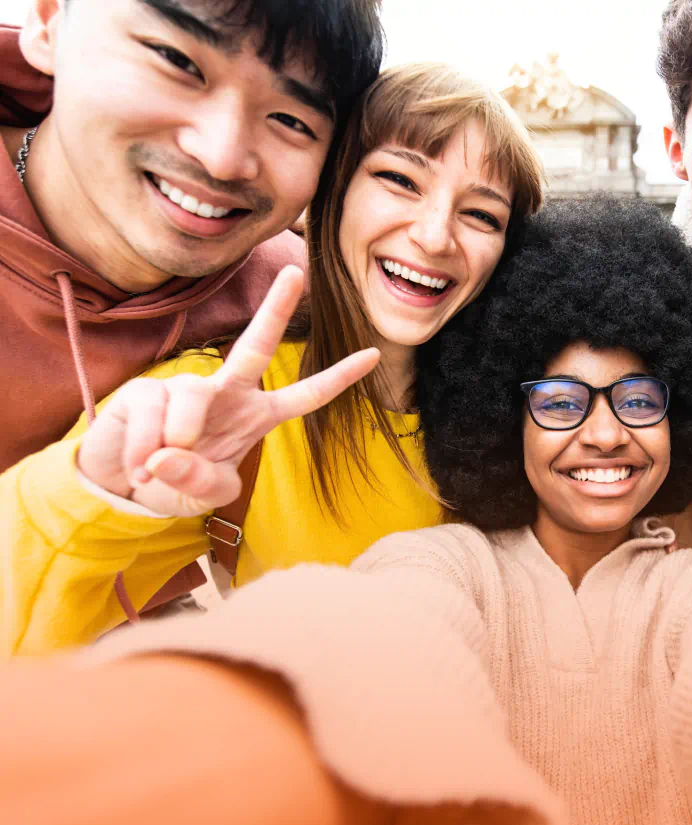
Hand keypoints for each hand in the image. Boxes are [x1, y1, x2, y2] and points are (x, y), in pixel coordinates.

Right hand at [76, 266, 378, 515]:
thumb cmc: (176, 484)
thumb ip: (200, 481)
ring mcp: (186, 388)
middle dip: (275, 309)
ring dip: (179, 436)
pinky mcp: (145, 390)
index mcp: (256, 415)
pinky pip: (152, 414)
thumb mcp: (205, 493)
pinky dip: (144, 449)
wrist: (126, 488)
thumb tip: (169, 454)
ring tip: (157, 467)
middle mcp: (226, 393)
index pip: (305, 395)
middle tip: (295, 272)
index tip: (373, 354)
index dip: (338, 378)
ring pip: (194, 396)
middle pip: (257, 346)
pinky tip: (138, 465)